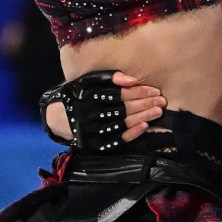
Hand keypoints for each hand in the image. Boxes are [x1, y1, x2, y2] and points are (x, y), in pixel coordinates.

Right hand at [40, 70, 166, 148]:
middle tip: (162, 101)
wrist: (60, 118)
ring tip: (158, 112)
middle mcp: (91, 115)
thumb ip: (109, 77)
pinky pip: (117, 140)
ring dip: (142, 118)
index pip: (119, 95)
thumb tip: (132, 79)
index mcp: (90, 97)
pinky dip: (132, 133)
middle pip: (123, 109)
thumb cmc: (79, 94)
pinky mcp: (96, 144)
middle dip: (145, 104)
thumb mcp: (88, 81)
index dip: (138, 92)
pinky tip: (145, 126)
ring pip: (122, 124)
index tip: (154, 90)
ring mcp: (94, 131)